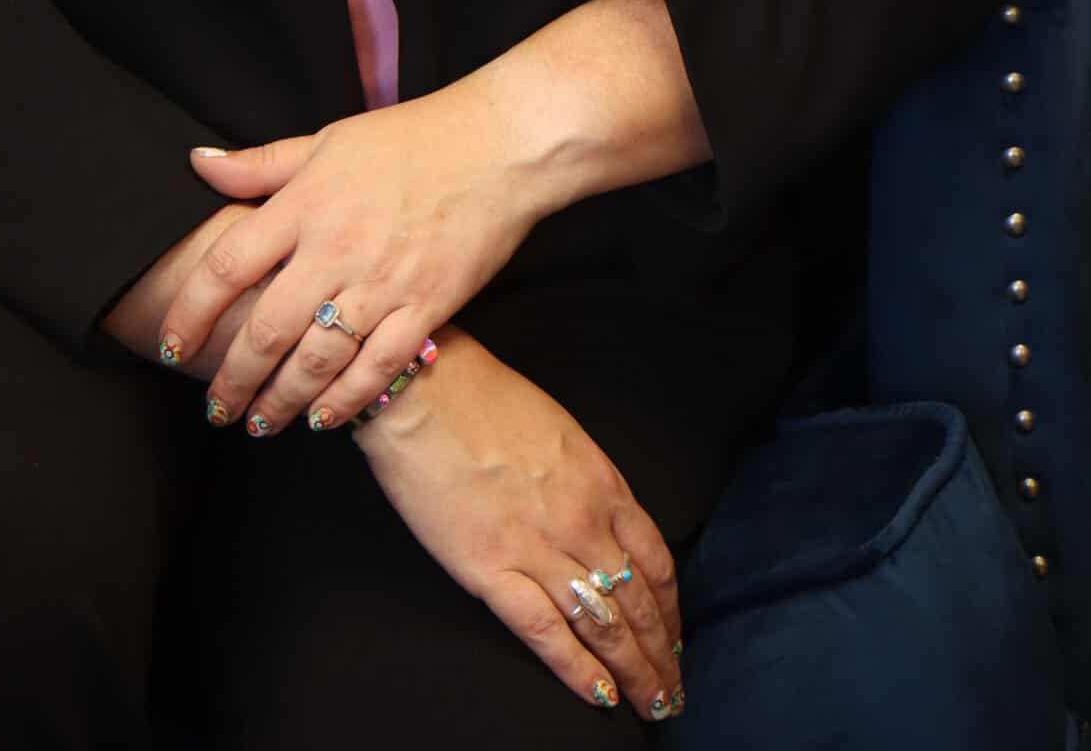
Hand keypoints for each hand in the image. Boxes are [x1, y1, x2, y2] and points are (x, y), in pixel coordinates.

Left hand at [159, 79, 536, 434]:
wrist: (496, 147)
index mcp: (305, 203)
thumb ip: (260, 163)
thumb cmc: (408, 139)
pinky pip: (377, 367)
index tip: (173, 345)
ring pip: (317, 360)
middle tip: (215, 410)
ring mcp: (382, 281)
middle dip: (233, 379)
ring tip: (260, 424)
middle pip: (266, 328)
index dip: (192, 312)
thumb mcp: (326, 140)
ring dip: (282, 400)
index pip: (228, 266)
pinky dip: (346, 399)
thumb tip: (197, 163)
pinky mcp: (427, 306)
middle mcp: (335, 248)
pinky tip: (322, 418)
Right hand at [355, 326, 685, 723]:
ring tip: (651, 708)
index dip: (670, 611)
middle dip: (661, 657)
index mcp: (603, 484)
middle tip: (671, 695)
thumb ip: (589, 482)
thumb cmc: (486, 398)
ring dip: (634, 675)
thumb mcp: (561, 431)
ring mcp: (540, 550)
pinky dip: (578, 671)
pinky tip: (600, 696)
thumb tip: (604, 523)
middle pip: (638, 605)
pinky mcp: (492, 571)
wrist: (424, 390)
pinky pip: (546, 633)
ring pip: (605, 627)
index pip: (657, 563)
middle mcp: (583, 523)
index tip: (674, 640)